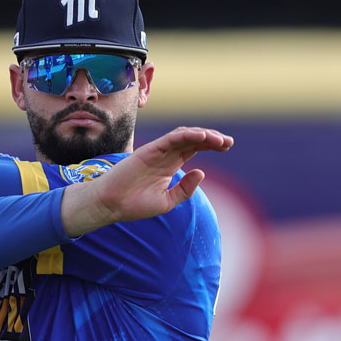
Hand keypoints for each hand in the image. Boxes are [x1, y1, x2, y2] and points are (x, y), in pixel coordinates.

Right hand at [61, 127, 233, 235]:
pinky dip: (187, 135)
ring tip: (219, 141)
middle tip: (228, 142)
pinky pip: (171, 139)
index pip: (194, 149)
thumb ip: (185, 189)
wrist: (111, 205)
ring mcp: (157, 152)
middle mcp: (165, 155)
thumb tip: (201, 172)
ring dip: (203, 136)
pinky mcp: (149, 150)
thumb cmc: (135, 205)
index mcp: (170, 165)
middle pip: (193, 140)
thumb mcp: (167, 201)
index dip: (212, 145)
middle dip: (212, 139)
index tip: (227, 146)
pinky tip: (201, 137)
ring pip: (184, 136)